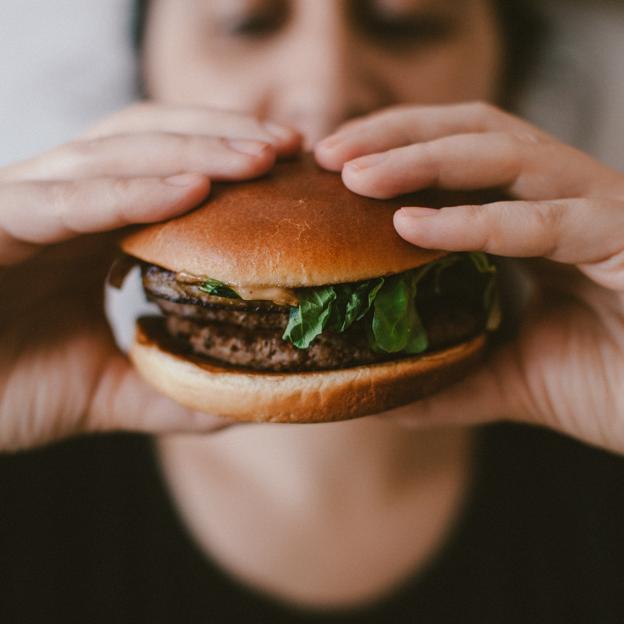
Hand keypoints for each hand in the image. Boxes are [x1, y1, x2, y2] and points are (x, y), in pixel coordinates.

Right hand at [0, 103, 300, 451]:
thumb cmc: (5, 387)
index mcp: (93, 229)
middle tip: (293, 145)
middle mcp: (62, 204)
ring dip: (192, 149)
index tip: (295, 169)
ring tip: (261, 156)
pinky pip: (63, 200)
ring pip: (113, 154)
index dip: (231, 161)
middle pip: (151, 141)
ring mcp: (24, 206)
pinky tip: (190, 189)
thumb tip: (248, 397)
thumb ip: (174, 387)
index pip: (170, 169)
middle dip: (224, 136)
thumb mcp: (110, 390)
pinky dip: (127, 191)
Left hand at [316, 102, 623, 452]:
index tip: (331, 168)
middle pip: (474, 131)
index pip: (458, 155)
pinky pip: (544, 221)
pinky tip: (412, 226)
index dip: (394, 148)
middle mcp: (566, 198)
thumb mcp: (508, 378)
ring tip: (354, 176)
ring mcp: (599, 211)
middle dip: (397, 134)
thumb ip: (447, 377)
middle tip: (327, 155)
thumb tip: (377, 392)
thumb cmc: (612, 384)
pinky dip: (476, 221)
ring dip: (422, 158)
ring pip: (505, 154)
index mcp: (536, 217)